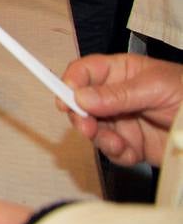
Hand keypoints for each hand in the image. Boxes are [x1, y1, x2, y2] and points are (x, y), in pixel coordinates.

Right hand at [61, 53, 182, 166]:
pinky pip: (112, 150)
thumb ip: (118, 94)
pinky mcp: (132, 145)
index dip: (71, 82)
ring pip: (94, 129)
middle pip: (82, 103)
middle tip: (86, 126)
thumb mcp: (156, 87)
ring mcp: (123, 121)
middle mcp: (116, 96)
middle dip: (80, 115)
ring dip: (99, 137)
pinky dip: (116, 152)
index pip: (85, 72)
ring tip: (115, 142)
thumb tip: (81, 97)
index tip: (66, 97)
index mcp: (121, 72)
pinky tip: (128, 150)